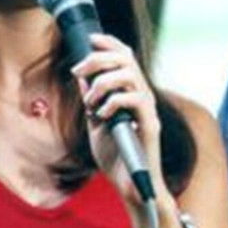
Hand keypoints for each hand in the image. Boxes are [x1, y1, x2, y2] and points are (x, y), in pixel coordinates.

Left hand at [71, 33, 167, 206]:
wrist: (132, 188)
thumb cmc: (117, 159)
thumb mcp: (97, 125)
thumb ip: (92, 102)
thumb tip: (82, 79)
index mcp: (132, 94)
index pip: (126, 57)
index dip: (110, 43)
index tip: (90, 39)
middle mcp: (143, 98)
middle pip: (127, 60)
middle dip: (98, 59)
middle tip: (78, 71)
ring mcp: (148, 111)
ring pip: (130, 76)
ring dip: (103, 83)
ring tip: (90, 101)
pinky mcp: (150, 126)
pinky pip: (135, 100)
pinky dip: (113, 102)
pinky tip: (101, 116)